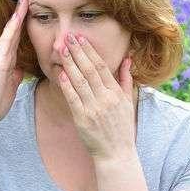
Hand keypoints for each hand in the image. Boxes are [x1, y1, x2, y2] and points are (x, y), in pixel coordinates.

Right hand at [0, 0, 27, 126]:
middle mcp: (2, 55)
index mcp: (7, 60)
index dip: (23, 23)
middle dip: (20, 13)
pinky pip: (7, 42)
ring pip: (10, 31)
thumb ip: (15, 73)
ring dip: (17, 15)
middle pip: (14, 29)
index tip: (30, 8)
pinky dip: (12, 28)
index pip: (17, 38)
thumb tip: (21, 67)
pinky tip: (18, 17)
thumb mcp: (11, 84)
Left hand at [57, 32, 136, 162]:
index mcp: (116, 93)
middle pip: (89, 70)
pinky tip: (61, 73)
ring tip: (62, 50)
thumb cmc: (122, 127)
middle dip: (78, 52)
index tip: (81, 38)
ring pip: (80, 81)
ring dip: (70, 64)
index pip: (102, 66)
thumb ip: (126, 79)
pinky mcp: (82, 119)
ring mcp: (94, 109)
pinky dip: (67, 86)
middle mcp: (106, 99)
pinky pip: (73, 99)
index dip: (90, 51)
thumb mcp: (128, 102)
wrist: (116, 153)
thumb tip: (128, 59)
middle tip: (68, 37)